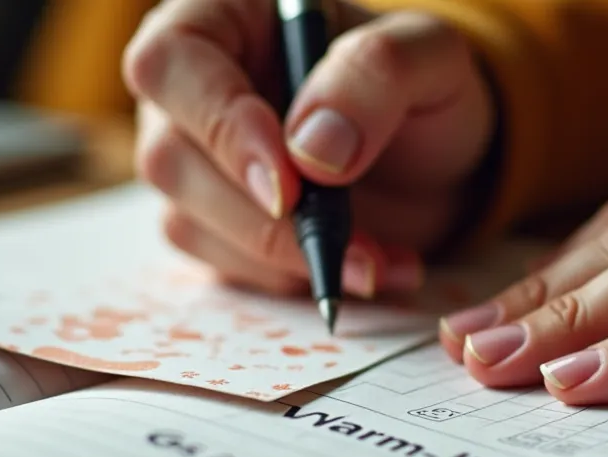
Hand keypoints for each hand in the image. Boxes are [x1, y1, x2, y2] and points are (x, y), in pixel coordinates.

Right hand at [122, 0, 495, 296]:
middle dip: (259, 215)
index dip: (219, 125)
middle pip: (168, 156)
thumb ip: (377, 75)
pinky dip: (295, 279)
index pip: (172, 63)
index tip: (288, 183)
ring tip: (376, 262)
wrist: (438, 162)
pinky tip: (366, 270)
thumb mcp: (431, 58)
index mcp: (225, 17)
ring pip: (187, 221)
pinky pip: (224, 265)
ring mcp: (194, 161)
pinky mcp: (213, 224)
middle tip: (343, 243)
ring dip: (284, 257)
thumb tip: (312, 147)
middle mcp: (191, 89)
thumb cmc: (424, 89)